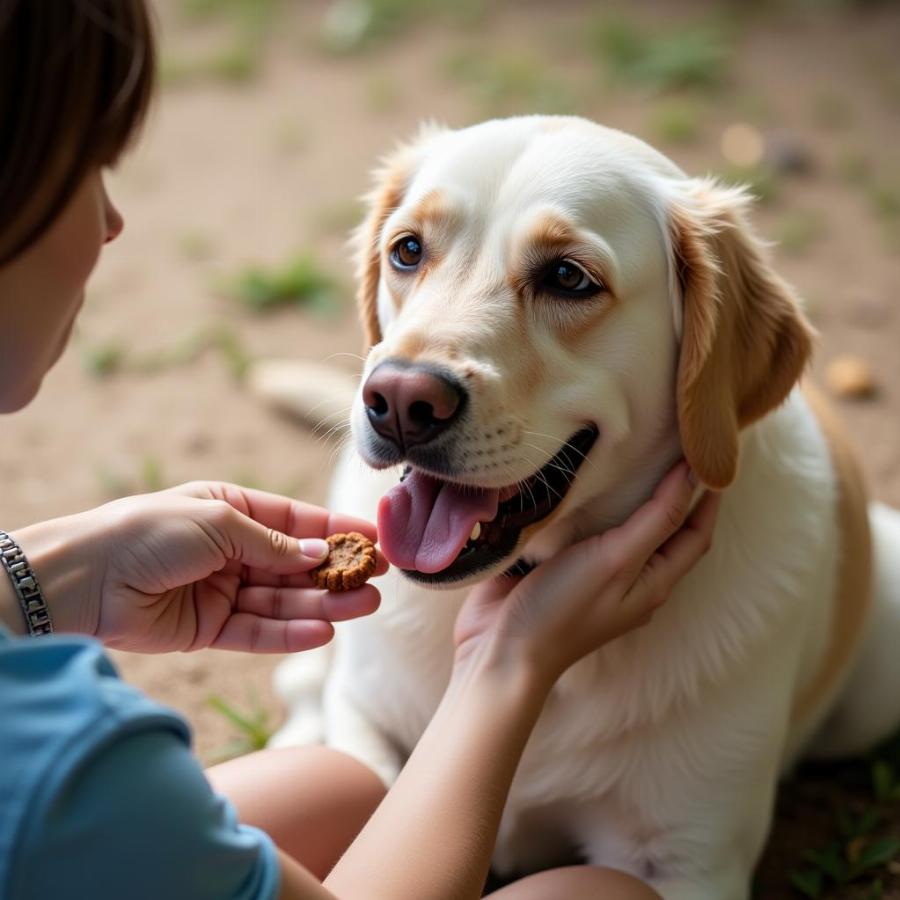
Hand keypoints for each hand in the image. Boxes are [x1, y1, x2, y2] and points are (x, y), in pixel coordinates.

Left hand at [13, 482, 386, 652]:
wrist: (85, 579)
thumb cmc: (148, 531)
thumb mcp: (219, 522)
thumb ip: (272, 544)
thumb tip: (318, 556)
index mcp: (232, 511)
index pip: (295, 522)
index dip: (335, 531)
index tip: (375, 539)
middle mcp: (232, 551)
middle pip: (296, 566)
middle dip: (337, 573)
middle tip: (379, 579)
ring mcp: (223, 590)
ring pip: (284, 601)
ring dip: (324, 605)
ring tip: (364, 606)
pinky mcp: (210, 628)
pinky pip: (259, 632)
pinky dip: (290, 634)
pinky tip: (323, 631)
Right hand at [453, 462, 719, 686]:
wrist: (500, 647)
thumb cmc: (562, 608)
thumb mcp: (617, 559)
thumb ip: (656, 519)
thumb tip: (692, 476)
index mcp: (653, 583)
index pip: (694, 536)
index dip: (707, 499)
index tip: (709, 456)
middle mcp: (630, 578)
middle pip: (663, 530)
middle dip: (672, 491)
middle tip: (671, 446)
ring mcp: (594, 573)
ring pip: (624, 527)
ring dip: (630, 494)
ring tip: (631, 453)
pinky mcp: (561, 565)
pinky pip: (587, 529)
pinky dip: (593, 504)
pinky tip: (584, 481)